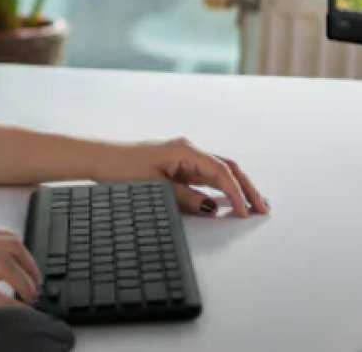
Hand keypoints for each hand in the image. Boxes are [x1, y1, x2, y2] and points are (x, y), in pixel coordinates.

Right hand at [0, 219, 41, 312]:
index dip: (24, 252)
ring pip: (4, 266)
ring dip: (23, 283)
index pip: (4, 235)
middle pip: (11, 247)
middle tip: (36, 284)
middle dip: (31, 267)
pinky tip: (14, 309)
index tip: (31, 266)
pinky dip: (6, 301)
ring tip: (29, 297)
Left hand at [94, 137, 270, 218]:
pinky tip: (229, 201)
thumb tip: (212, 207)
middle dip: (246, 188)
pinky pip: (205, 177)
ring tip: (254, 205)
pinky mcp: (178, 167)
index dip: (236, 192)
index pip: (221, 171)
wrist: (99, 159)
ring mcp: (184, 159)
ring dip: (236, 188)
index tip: (245, 211)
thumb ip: (186, 198)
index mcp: (186, 150)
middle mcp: (189, 151)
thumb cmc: (122, 169)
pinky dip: (220, 189)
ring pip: (219, 172)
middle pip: (227, 168)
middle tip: (262, 208)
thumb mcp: (156, 187)